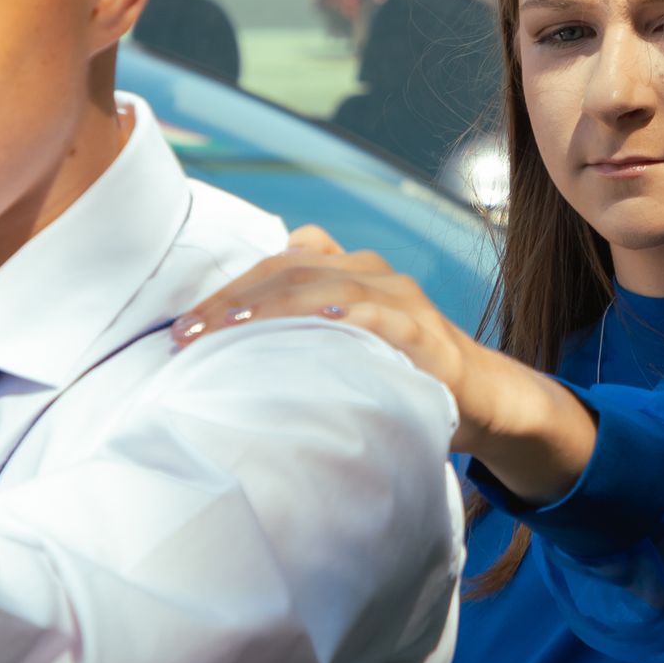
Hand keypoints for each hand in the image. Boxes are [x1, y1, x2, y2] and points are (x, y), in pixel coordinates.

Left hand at [174, 227, 594, 499]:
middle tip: (186, 337)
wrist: (480, 397)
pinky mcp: (423, 331)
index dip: (226, 291)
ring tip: (228, 331)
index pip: (274, 265)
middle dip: (232, 302)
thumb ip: (301, 336)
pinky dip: (347, 316)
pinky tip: (317, 326)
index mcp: (343, 269)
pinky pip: (380, 314)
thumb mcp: (344, 346)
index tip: (183, 329)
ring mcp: (398, 297)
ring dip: (270, 308)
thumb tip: (229, 361)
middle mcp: (368, 271)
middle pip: (288, 272)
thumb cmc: (397, 375)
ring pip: (324, 286)